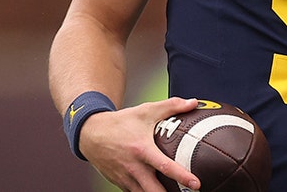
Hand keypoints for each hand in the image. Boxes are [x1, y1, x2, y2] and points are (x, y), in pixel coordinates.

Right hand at [80, 96, 201, 191]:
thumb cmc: (120, 123)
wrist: (91, 133)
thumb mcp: (146, 111)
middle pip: (154, 191)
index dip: (183, 177)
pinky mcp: (119, 183)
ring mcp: (125, 178)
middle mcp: (133, 167)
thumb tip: (193, 102)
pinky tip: (155, 190)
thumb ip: (172, 106)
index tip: (196, 184)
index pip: (165, 167)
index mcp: (142, 150)